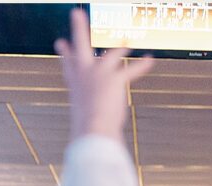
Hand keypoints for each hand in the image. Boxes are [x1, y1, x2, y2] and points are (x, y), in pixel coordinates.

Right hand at [55, 9, 153, 141]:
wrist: (92, 131)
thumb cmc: (88, 132)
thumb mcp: (84, 123)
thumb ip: (86, 123)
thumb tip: (84, 145)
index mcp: (75, 84)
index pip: (68, 65)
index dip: (65, 54)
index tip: (61, 43)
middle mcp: (84, 74)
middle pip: (80, 44)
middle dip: (78, 27)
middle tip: (76, 13)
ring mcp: (98, 73)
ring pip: (112, 53)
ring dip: (122, 47)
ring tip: (129, 42)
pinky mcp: (114, 78)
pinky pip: (132, 69)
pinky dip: (142, 65)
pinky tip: (150, 59)